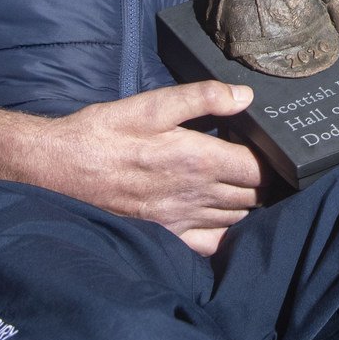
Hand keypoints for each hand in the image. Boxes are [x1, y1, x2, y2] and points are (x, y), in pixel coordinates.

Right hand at [0, 81, 266, 255]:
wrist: (56, 169)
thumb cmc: (102, 132)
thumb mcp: (150, 105)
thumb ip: (201, 98)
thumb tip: (246, 95)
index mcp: (195, 158)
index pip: (258, 169)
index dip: (277, 160)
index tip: (282, 149)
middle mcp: (193, 194)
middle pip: (253, 196)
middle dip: (270, 183)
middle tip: (276, 168)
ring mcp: (180, 220)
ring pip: (237, 219)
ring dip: (252, 206)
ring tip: (258, 189)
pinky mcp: (165, 235)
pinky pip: (211, 243)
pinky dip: (228, 234)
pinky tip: (229, 219)